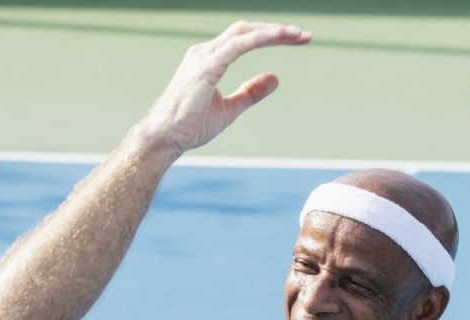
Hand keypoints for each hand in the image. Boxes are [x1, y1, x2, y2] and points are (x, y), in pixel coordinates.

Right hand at [142, 20, 310, 156]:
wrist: (164, 138)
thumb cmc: (189, 127)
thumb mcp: (229, 109)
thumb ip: (250, 93)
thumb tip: (275, 78)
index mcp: (208, 60)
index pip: (244, 38)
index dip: (270, 35)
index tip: (297, 39)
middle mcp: (205, 52)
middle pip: (247, 30)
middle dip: (277, 30)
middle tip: (305, 35)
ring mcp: (204, 57)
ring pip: (245, 33)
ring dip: (274, 31)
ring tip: (299, 35)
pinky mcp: (206, 66)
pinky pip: (239, 45)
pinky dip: (261, 39)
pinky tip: (279, 38)